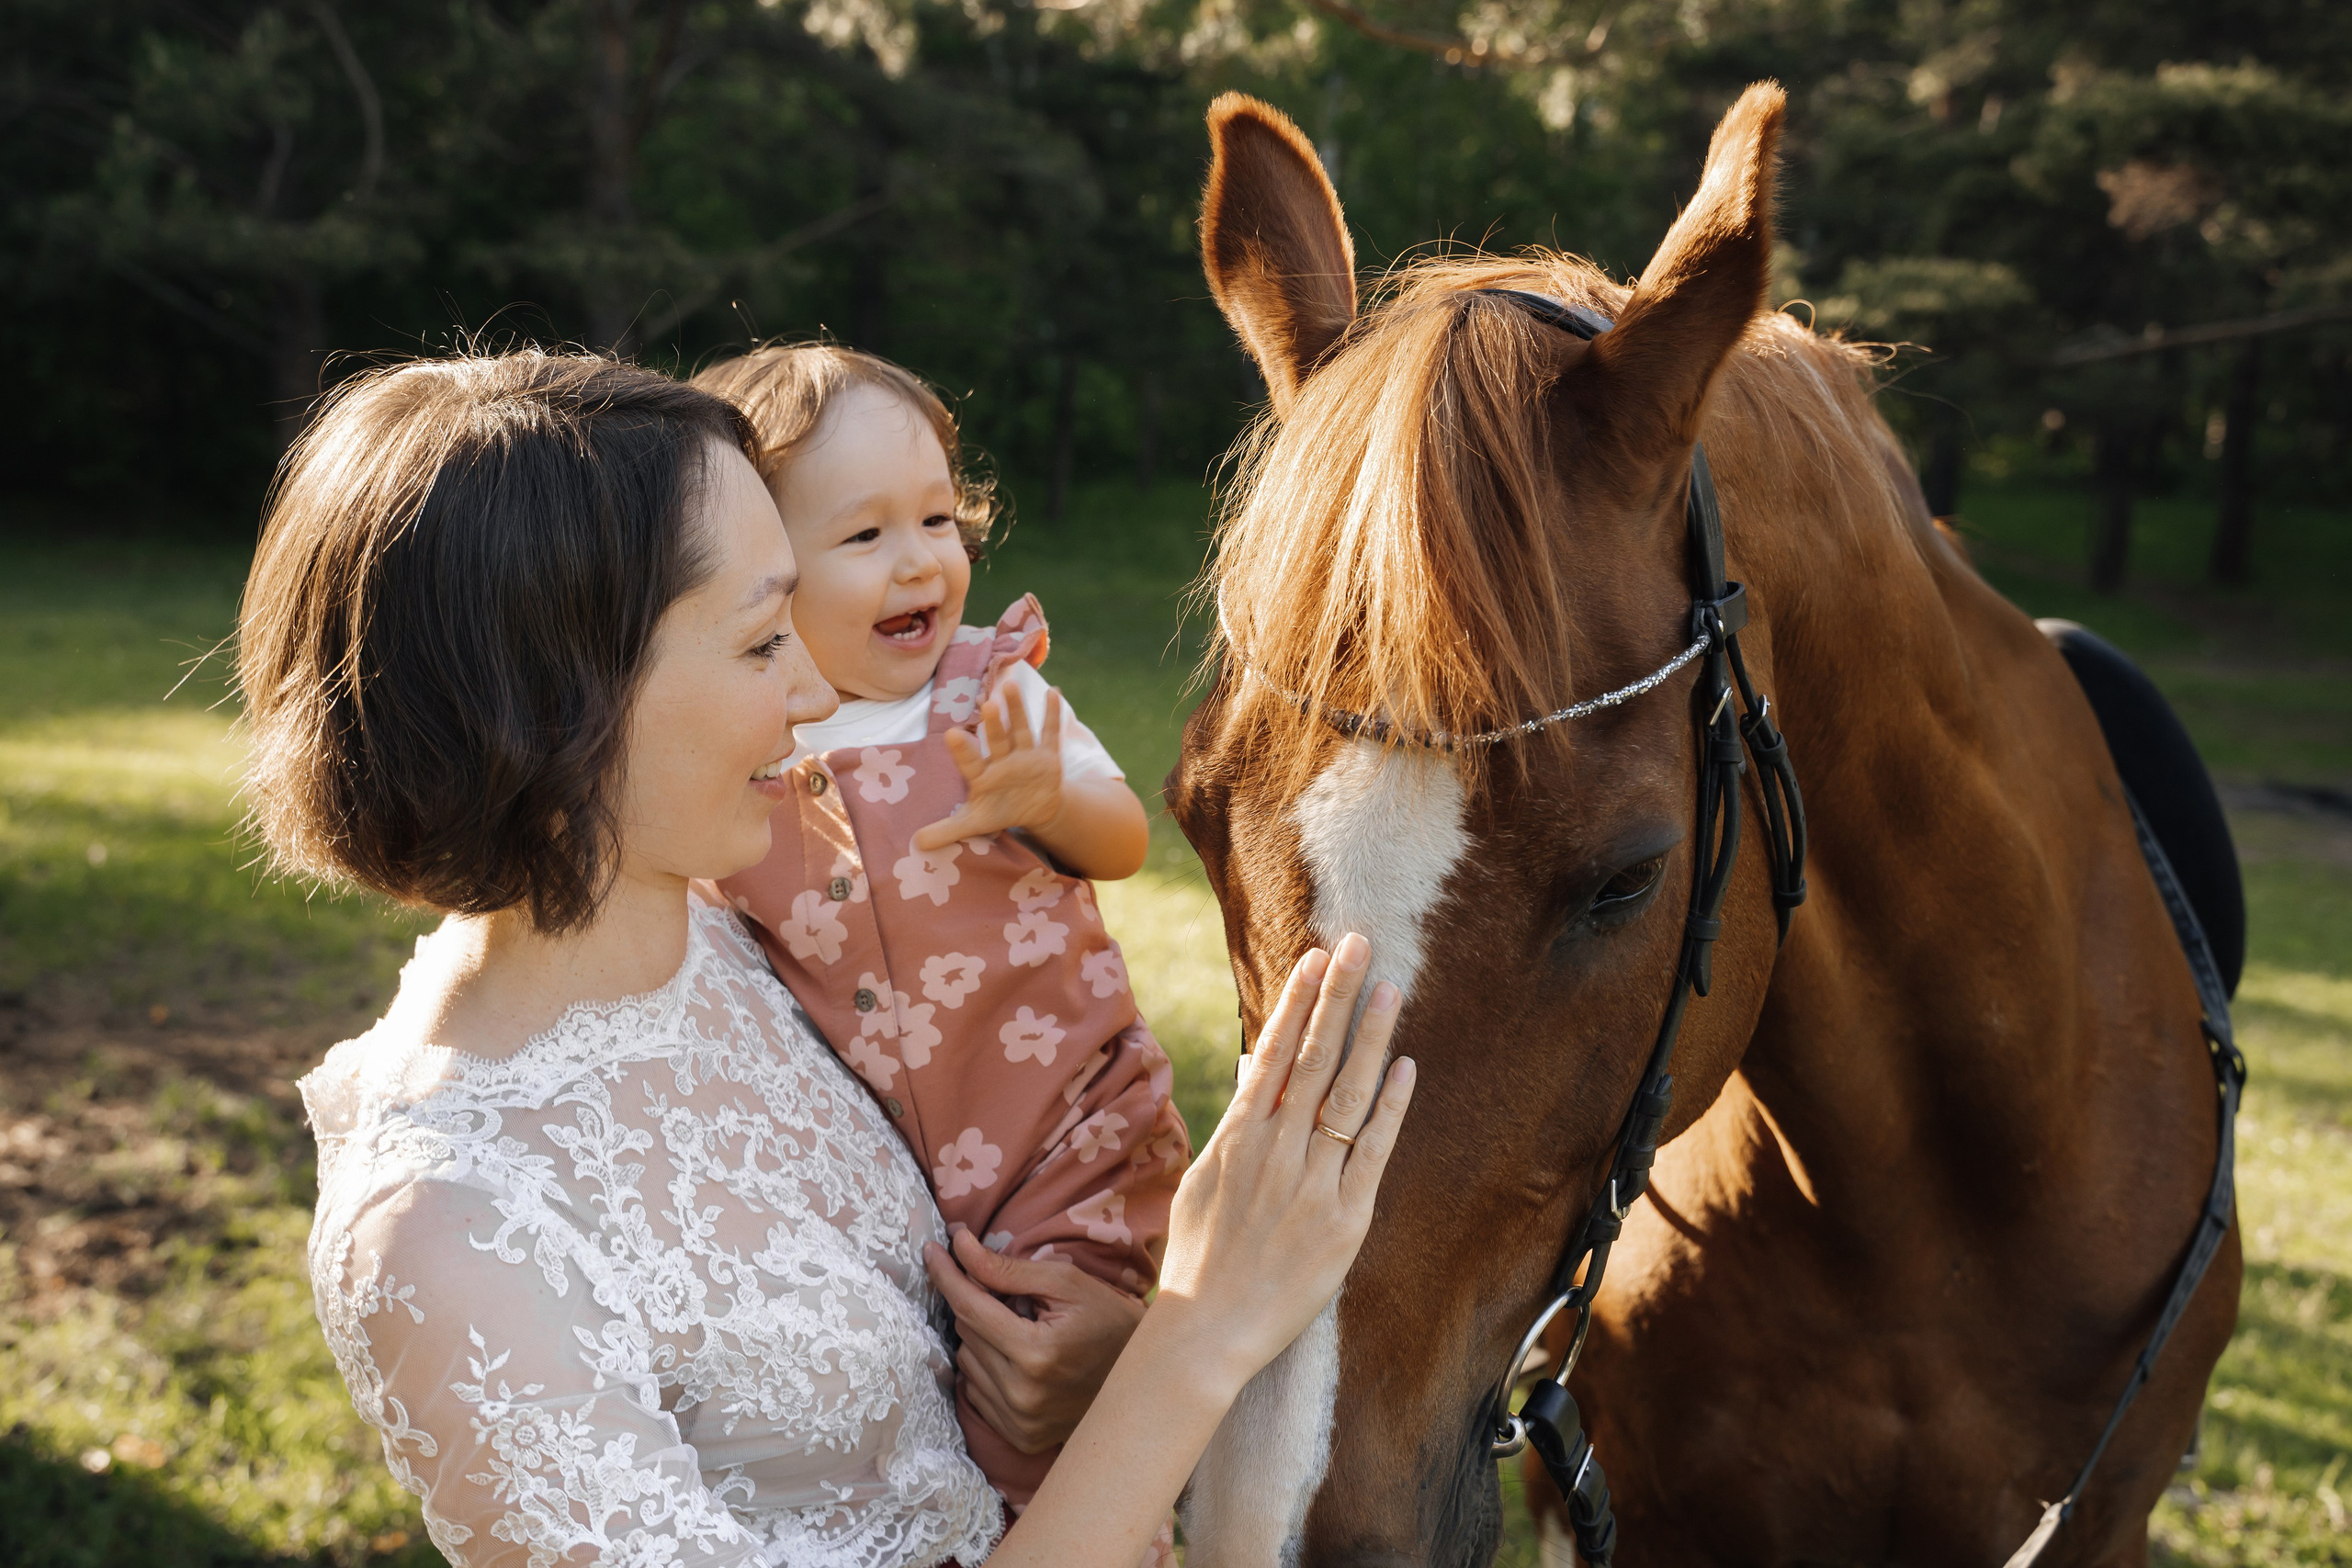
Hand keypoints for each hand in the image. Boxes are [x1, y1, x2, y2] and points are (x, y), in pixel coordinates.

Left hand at [912, 681, 1065, 851]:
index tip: (951, 735)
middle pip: (997, 740)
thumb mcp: (977, 823)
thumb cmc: (1001, 810)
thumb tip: (915, 843)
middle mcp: (1002, 760)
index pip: (970, 762)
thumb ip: (948, 830)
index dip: (962, 750)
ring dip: (1017, 709)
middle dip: (993, 725)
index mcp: (983, 775)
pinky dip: (1052, 715)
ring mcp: (1025, 755)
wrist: (1036, 808)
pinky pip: (1050, 734)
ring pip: (1020, 730)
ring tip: (1010, 685)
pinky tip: (1052, 692)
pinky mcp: (1047, 756)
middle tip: (986, 705)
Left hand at [923, 1228, 1145, 1453]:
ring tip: (1021, 1330)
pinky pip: (976, 1392)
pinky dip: (988, 1368)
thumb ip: (1007, 1269)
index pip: (970, 1307)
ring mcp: (1020, 1422)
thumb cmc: (1107, 1319)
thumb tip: (959, 1246)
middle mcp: (1023, 1394)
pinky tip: (1018, 1359)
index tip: (930, 1250)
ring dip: (982, 1337)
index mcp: (1036, 1353)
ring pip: (967, 1361)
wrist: (1141, 1378)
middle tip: (1009, 1294)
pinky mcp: (1019, 1438)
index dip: (947, 1274)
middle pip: (966, 1332)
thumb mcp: (1065, 1281)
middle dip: (977, 1303)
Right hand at [1150, 933, 1413, 1393]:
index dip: (1296, 1002)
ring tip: (1389, 988)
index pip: (1272, 1052)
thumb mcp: (1205, 1178)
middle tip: (1358, 943)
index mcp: (1238, 1137)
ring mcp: (1311, 1183)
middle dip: (1337, 997)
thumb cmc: (1200, 1256)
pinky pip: (1373, 1153)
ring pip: (1347, 1095)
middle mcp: (1275, 1151)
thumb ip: (1237, 1122)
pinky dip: (1390, 1109)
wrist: (1206, 1331)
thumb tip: (1256, 1069)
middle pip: (1313, 1059)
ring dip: (1369, 1037)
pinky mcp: (1344, 1220)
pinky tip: (1405, 1068)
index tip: (1314, 958)